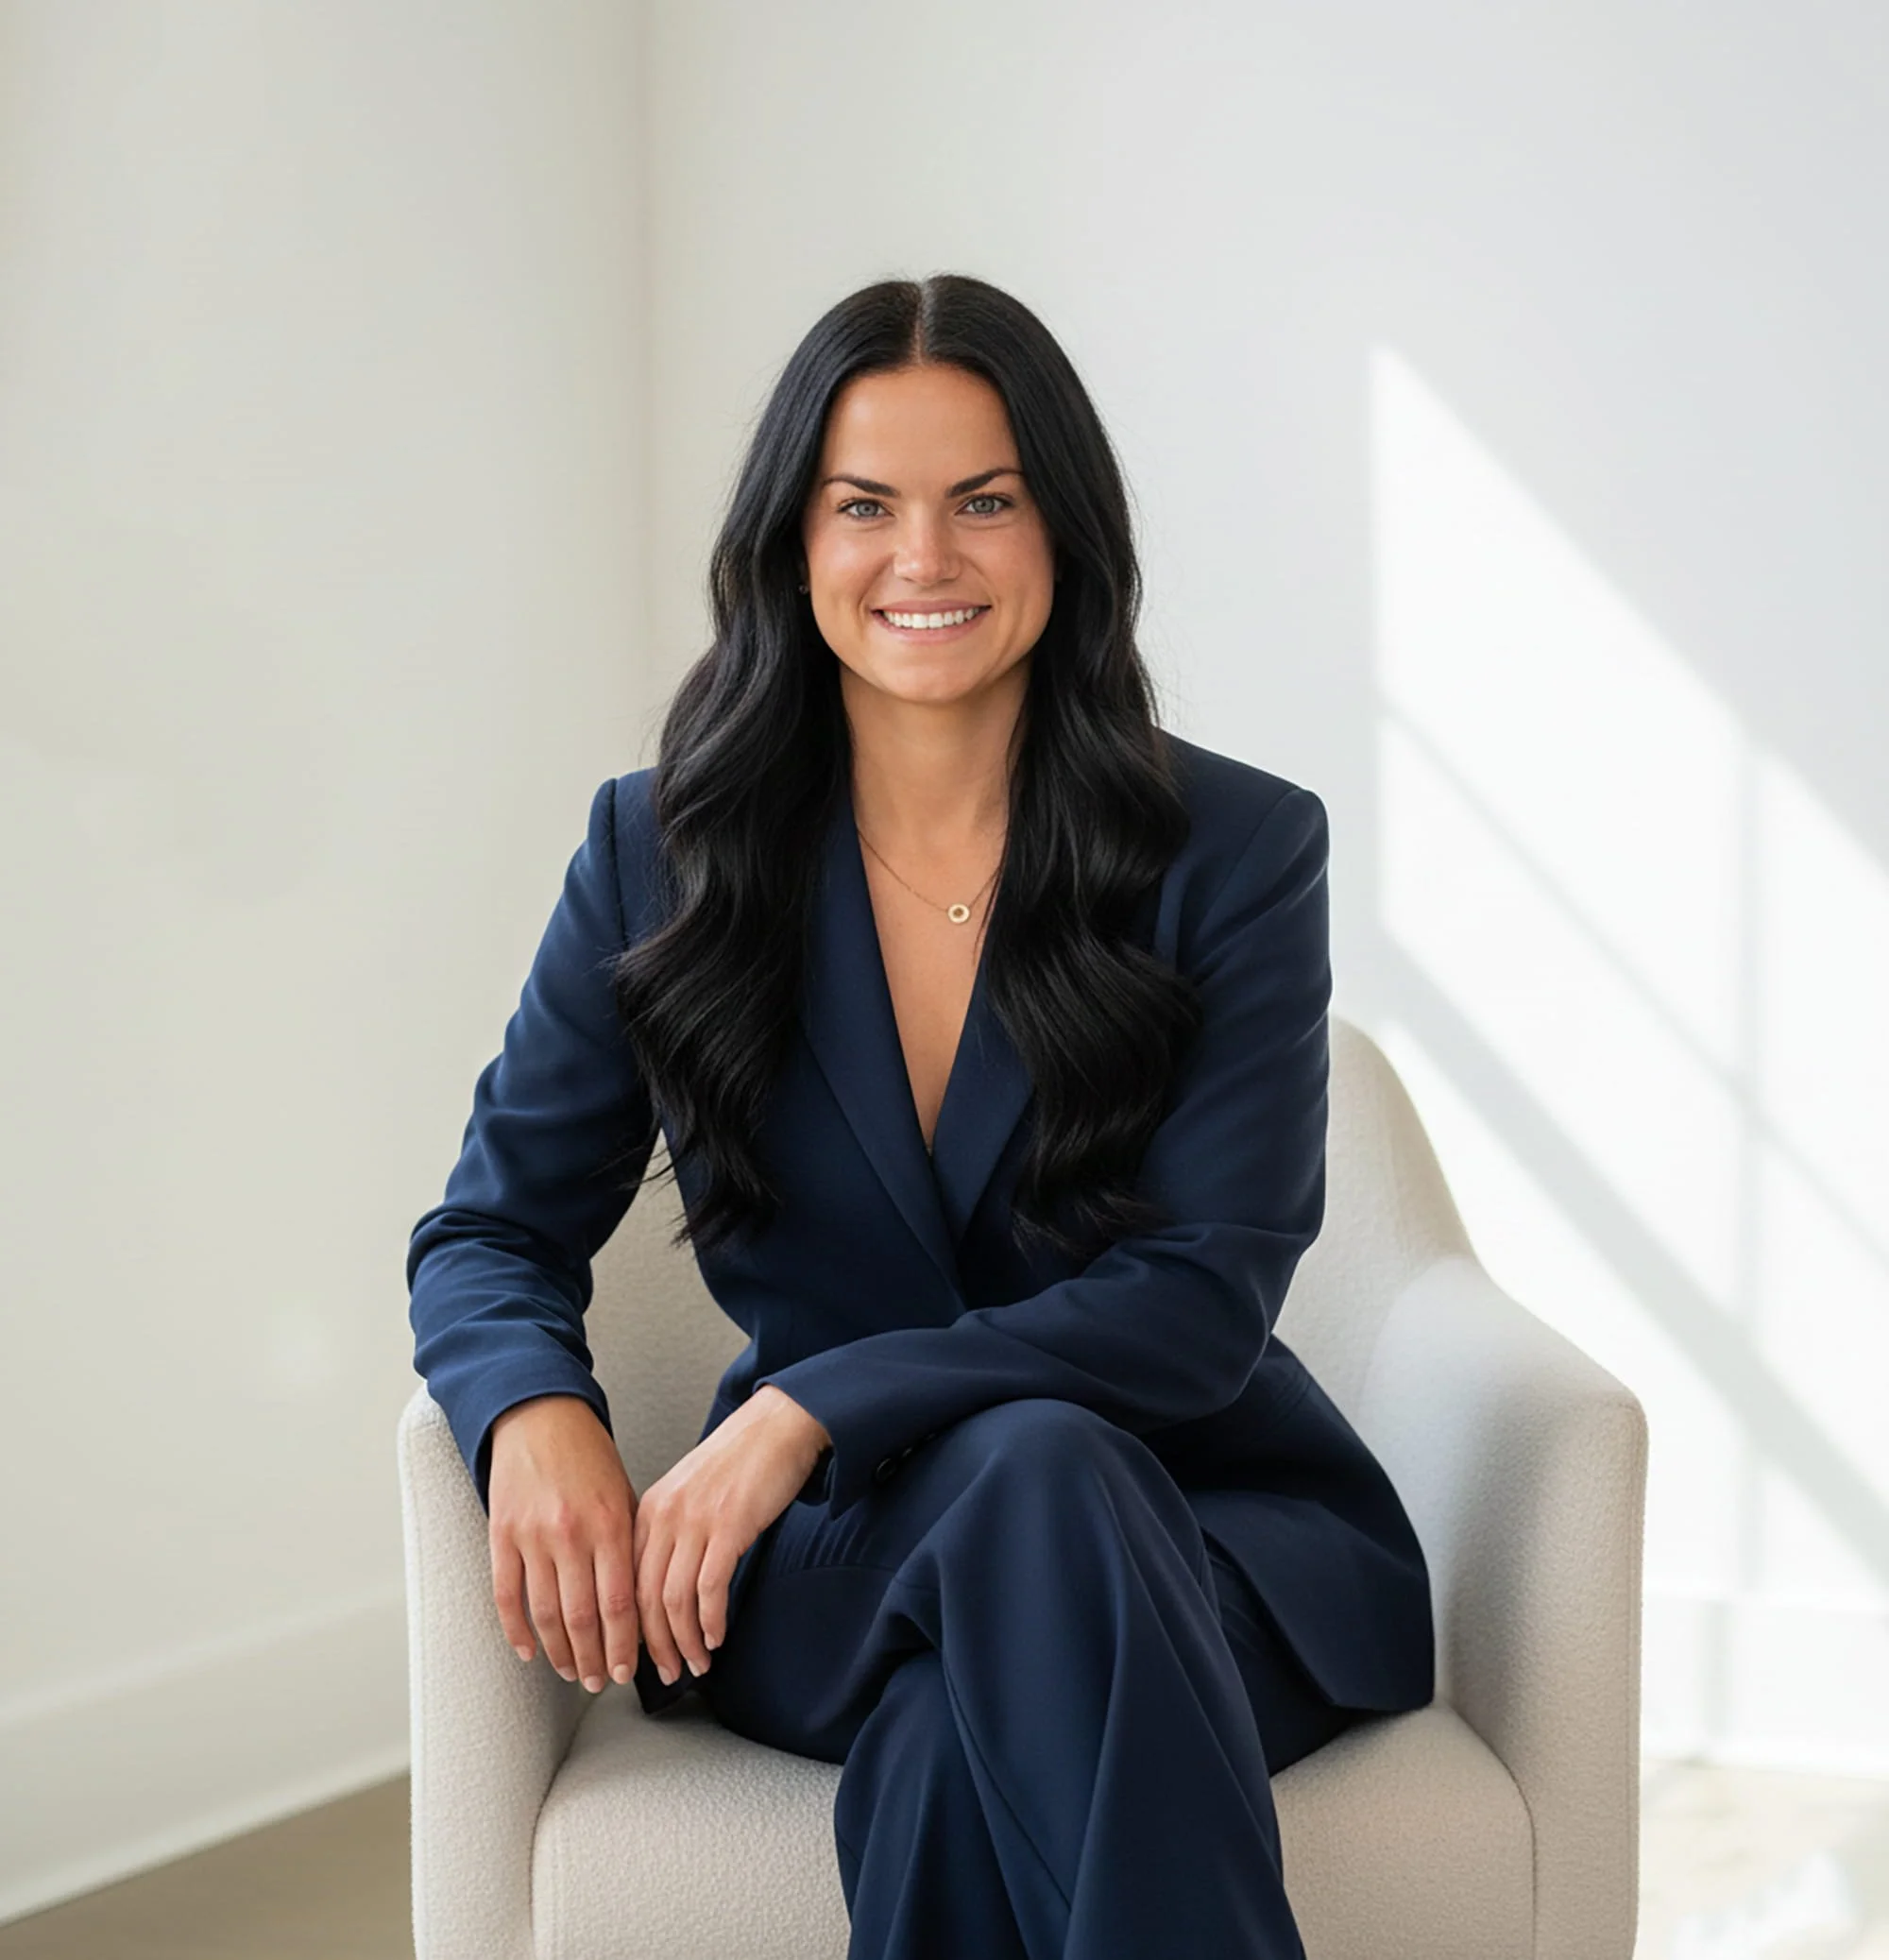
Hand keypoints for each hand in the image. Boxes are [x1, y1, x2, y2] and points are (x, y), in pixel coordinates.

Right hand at [487, 1393, 641, 1691]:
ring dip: (559, 1652)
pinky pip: (506, 1595)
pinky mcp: (501, 1534)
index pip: (620, 1604)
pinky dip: (516, 1630)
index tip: (627, 1672)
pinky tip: (529, 1651)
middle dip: (593, 1660)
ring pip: (544, 1614)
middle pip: (583, 1618)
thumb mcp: (625, 1494)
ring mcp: (533, 1536)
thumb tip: (639, 1605)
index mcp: (611, 1523)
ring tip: (570, 1672)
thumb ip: (629, 1547)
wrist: (540, 1416)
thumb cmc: (589, 1457)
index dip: (624, 1647)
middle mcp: (572, 1533)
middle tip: (598, 1682)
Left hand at [633, 1384, 830, 1686]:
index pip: (625, 1582)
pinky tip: (716, 1636)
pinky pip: (710, 1588)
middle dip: (653, 1646)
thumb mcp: (689, 1492)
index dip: (629, 1627)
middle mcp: (665, 1516)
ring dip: (684, 1641)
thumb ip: (670, 1530)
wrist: (777, 1425)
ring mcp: (696, 1521)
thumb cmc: (739, 1460)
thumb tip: (663, 1584)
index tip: (638, 1655)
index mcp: (650, 1510)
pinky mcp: (729, 1526)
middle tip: (666, 1673)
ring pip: (675, 1600)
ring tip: (695, 1663)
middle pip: (643, 1599)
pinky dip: (710, 1621)